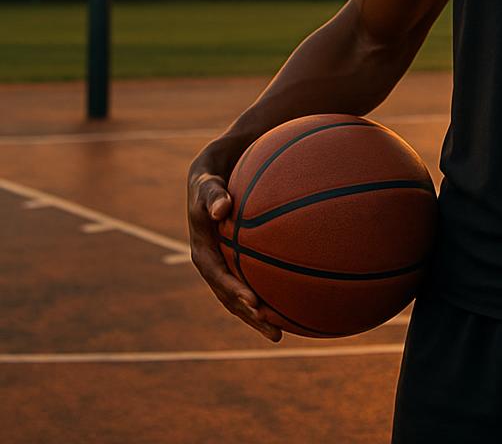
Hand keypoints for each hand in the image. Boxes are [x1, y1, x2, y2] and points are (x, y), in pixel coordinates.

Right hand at [187, 152, 282, 342]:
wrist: (213, 172)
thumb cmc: (211, 178)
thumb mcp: (207, 183)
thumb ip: (212, 195)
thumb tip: (221, 210)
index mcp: (203, 252)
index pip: (218, 278)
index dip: (234, 292)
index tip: (253, 303)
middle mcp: (214, 264)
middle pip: (231, 297)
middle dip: (250, 315)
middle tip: (273, 330)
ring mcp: (227, 263)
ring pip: (243, 294)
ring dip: (259, 314)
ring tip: (282, 332)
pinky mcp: (240, 258)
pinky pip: (256, 278)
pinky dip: (270, 292)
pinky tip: (295, 301)